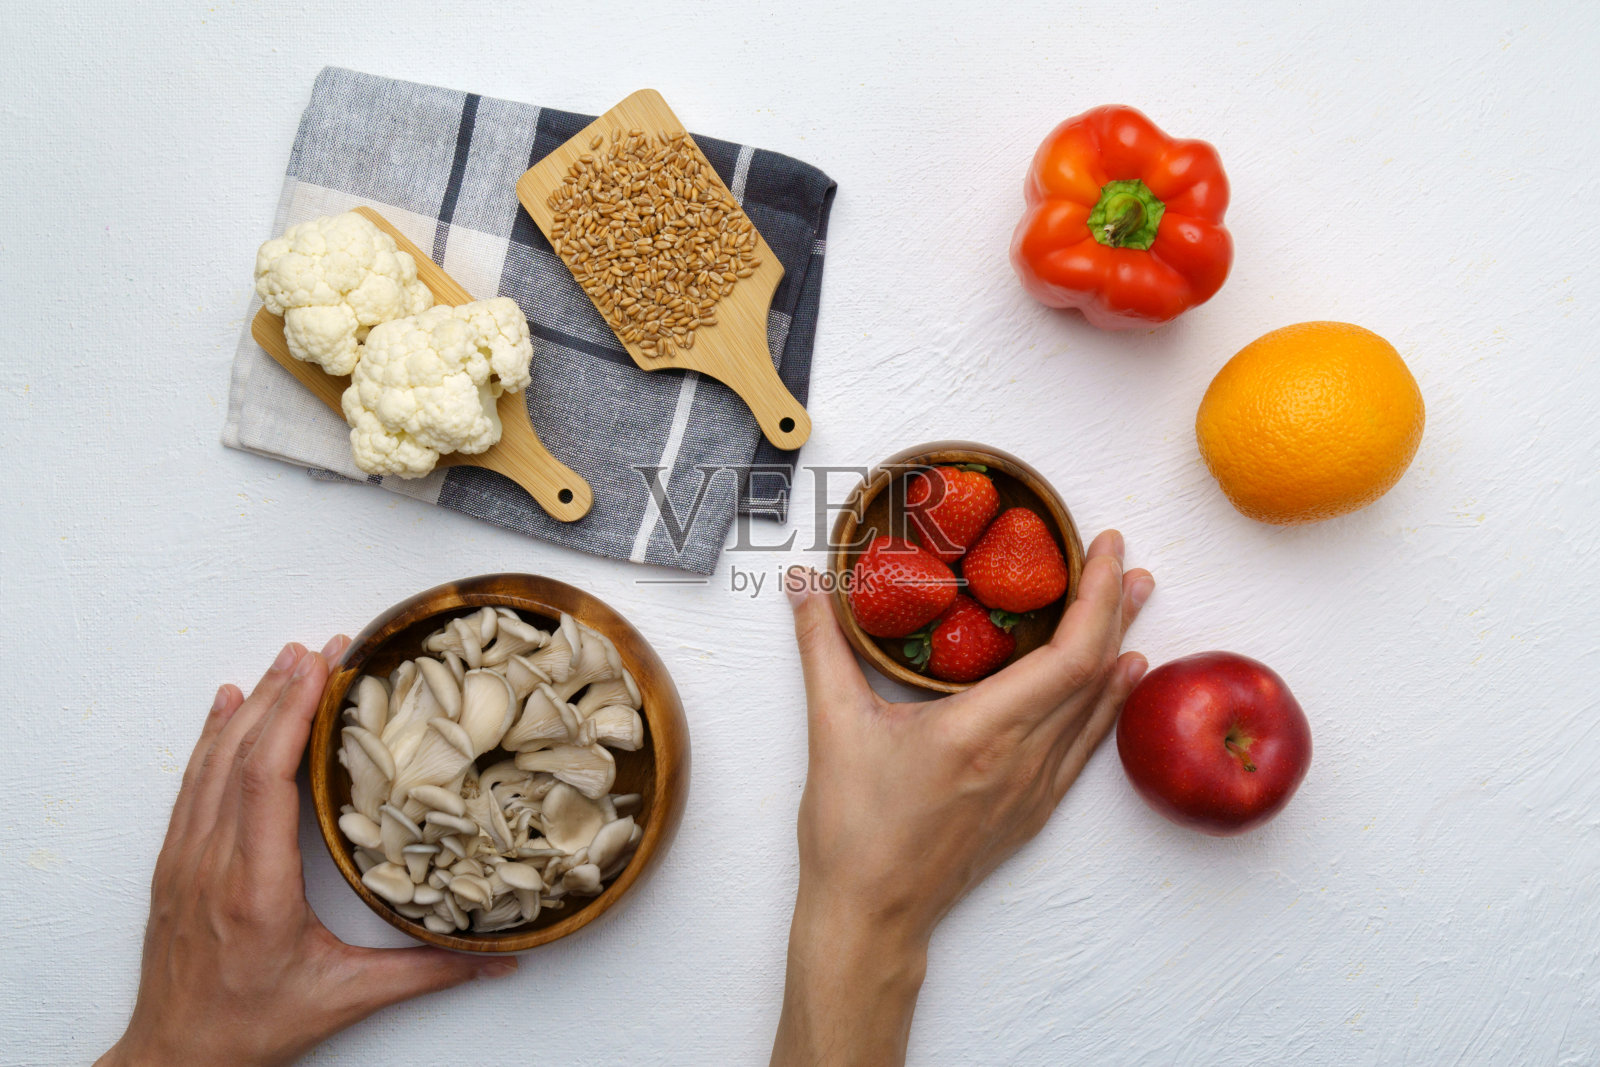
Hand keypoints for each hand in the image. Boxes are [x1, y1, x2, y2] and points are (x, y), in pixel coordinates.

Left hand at [99, 639, 515, 1066]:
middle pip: (239, 756)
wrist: (175, 1059)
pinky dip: (210, 736)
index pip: (266, 781)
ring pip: (211, 763)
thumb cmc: (251, 1028)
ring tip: (285, 660)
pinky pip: (190, 783)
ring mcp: (184, 859)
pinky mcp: (174, 863)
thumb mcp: (345, 998)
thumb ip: (426, 972)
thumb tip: (499, 959)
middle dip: (282, 693)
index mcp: (254, 888)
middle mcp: (211, 863)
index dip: (291, 717)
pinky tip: (226, 704)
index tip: (320, 670)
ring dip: (250, 705)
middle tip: (322, 647)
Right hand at [771, 530, 1151, 1066]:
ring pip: (1096, 706)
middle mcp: (1022, 758)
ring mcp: (1034, 787)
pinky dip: (1106, 699)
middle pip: (1095, 671)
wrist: (870, 915)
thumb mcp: (832, 725)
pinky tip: (1119, 675)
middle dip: (1113, 607)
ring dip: (1118, 645)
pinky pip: (1085, 742)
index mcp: (981, 730)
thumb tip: (803, 583)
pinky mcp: (1033, 810)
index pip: (1069, 654)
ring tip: (1132, 598)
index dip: (1095, 596)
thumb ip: (820, 644)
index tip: (1100, 547)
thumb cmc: (853, 830)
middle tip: (1119, 557)